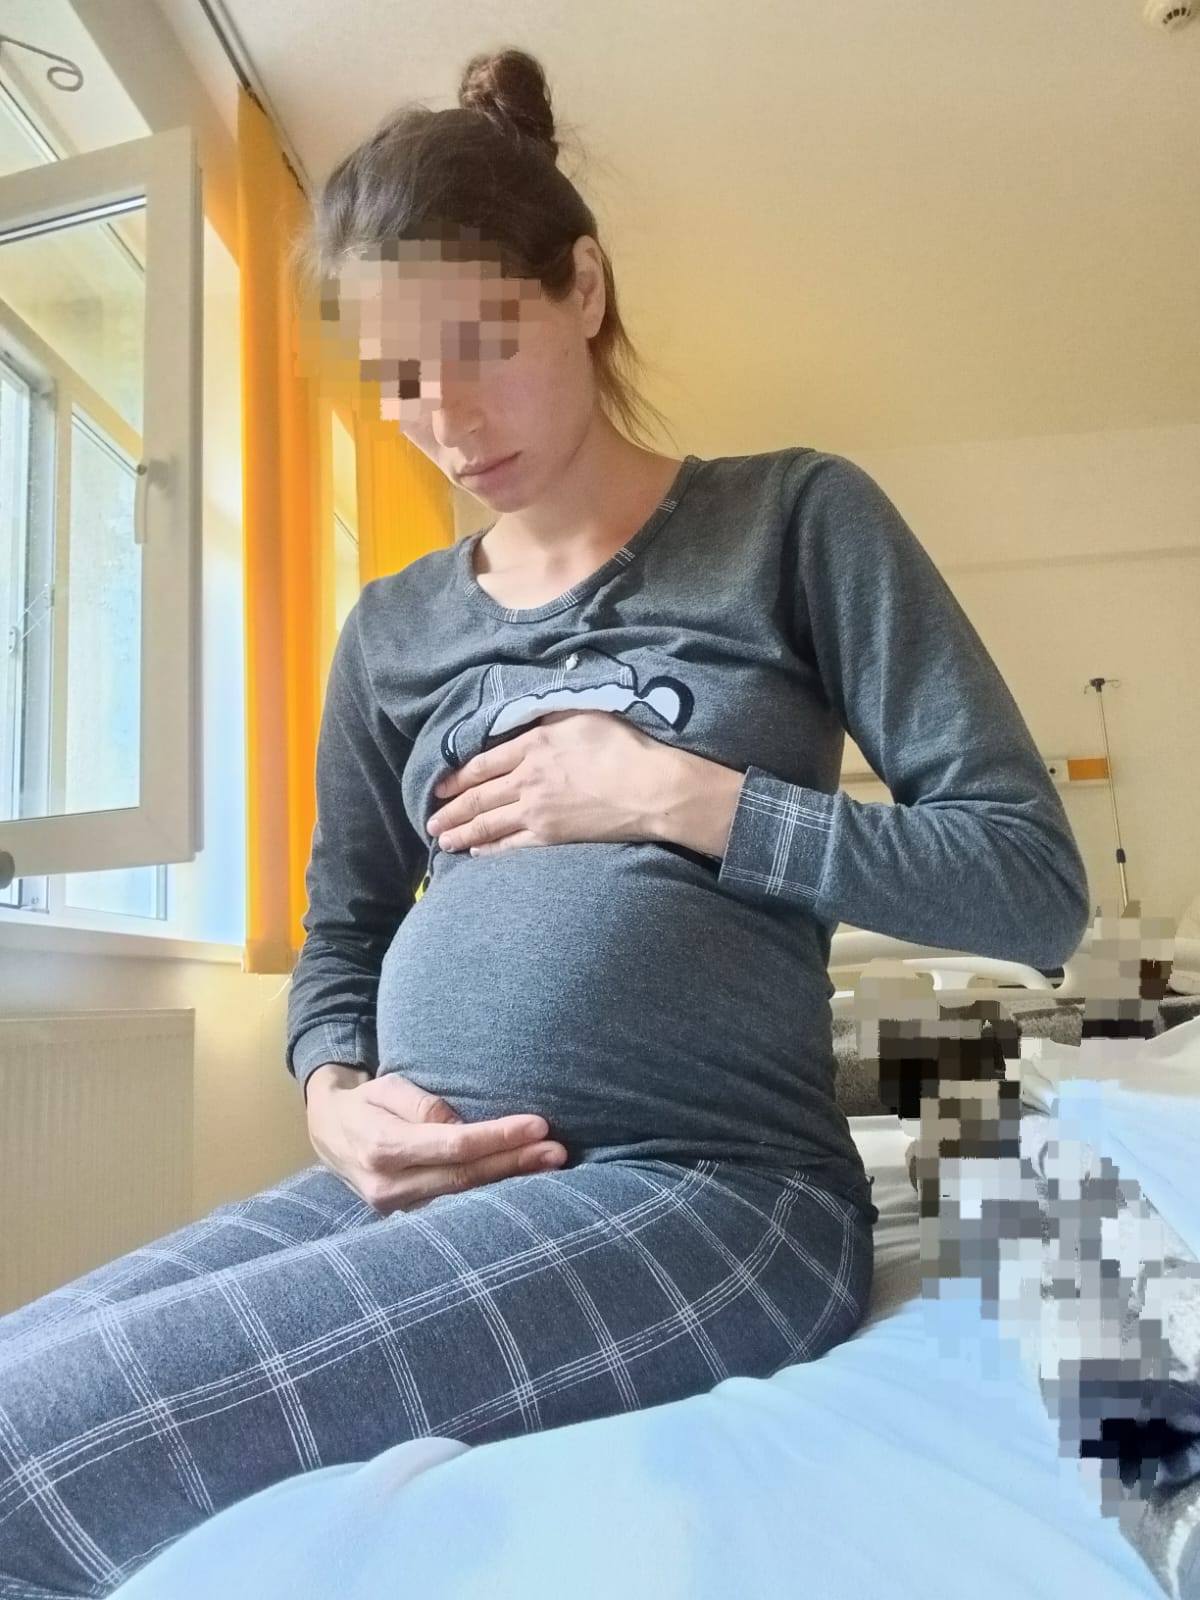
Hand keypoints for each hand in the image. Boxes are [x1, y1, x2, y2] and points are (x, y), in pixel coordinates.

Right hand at [304, 1064, 568, 1215]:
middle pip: (465, 1177)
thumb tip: (459, 1123)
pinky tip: (522, 1187)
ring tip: (551, 1167)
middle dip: (515, 1163)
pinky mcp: (405, 1217)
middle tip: (557, 1151)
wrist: (329, 1132)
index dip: (498, 1137)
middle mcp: (388, 1186)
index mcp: (383, 1148)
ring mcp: (395, 1209)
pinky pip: (453, 1208)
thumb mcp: (387, 1086)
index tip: (537, 1124)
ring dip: (510, 1183)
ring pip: (463, 1199)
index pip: (454, 1146)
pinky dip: (489, 1197)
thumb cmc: (366, 1102)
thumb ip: (421, 1103)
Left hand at [426, 709, 669, 857]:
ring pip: (488, 824)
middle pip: (478, 797)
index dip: (456, 777)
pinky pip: (512, 845)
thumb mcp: (582, 714)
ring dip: (462, 833)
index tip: (438, 787)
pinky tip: (477, 853)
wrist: (649, 788)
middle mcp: (526, 780)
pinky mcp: (552, 835)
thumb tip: (527, 717)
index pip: (481, 764)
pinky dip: (491, 850)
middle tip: (430, 822)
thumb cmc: (622, 746)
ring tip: (442, 841)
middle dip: (450, 811)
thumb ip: (549, 717)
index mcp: (532, 746)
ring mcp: (537, 811)